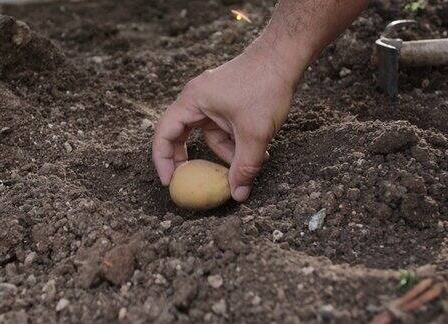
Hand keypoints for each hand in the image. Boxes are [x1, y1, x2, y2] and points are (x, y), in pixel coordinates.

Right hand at [152, 44, 300, 201]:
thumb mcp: (255, 133)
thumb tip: (238, 195)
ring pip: (208, 135)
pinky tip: (259, 151)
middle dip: (189, 161)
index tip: (170, 182)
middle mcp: (196, 100)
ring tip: (251, 162)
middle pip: (180, 135)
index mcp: (192, 101)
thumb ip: (245, 166)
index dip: (163, 160)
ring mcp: (211, 101)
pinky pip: (222, 129)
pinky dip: (236, 142)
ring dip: (226, 152)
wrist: (285, 56)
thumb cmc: (266, 86)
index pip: (164, 134)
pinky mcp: (226, 103)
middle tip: (191, 183)